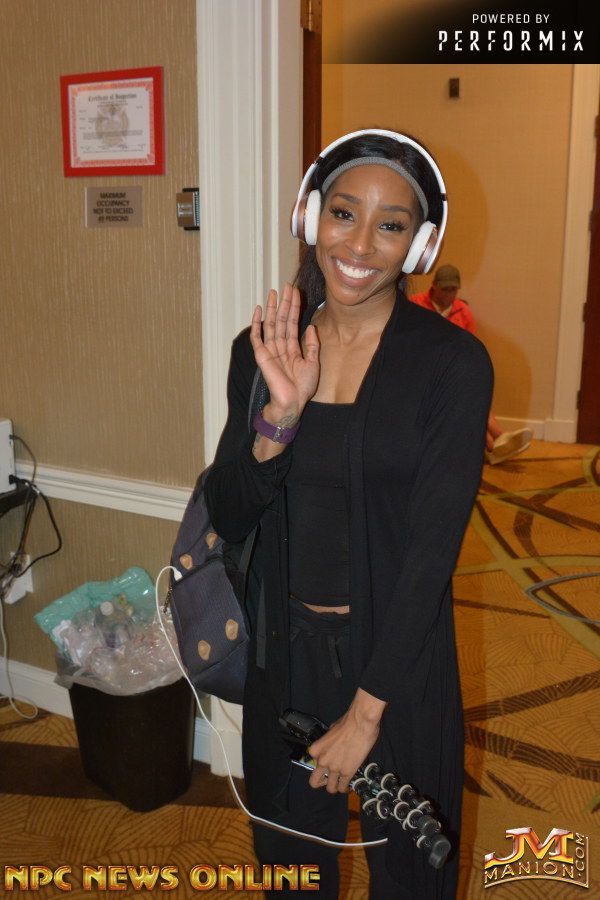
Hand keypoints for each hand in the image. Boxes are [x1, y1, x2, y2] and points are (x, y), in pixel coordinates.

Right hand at [250, 283, 319, 421]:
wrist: (293, 402)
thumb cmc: (302, 388)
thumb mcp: (313, 363)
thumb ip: (312, 345)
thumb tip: (311, 326)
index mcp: (292, 347)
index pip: (292, 322)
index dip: (294, 307)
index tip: (295, 292)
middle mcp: (281, 346)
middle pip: (281, 319)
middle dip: (284, 302)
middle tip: (286, 285)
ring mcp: (270, 350)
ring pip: (271, 324)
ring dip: (271, 308)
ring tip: (273, 292)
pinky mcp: (262, 355)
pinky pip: (257, 337)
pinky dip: (256, 324)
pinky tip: (258, 310)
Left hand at [307, 689, 385, 794]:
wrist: (361, 723)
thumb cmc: (348, 722)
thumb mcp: (331, 731)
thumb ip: (328, 742)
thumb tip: (332, 745)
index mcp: (316, 750)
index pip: (313, 762)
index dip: (322, 762)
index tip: (329, 762)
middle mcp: (322, 761)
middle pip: (314, 782)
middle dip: (322, 782)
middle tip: (329, 779)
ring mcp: (334, 768)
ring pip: (330, 788)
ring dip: (335, 786)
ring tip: (341, 782)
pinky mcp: (347, 773)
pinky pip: (342, 787)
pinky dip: (345, 788)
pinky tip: (349, 784)